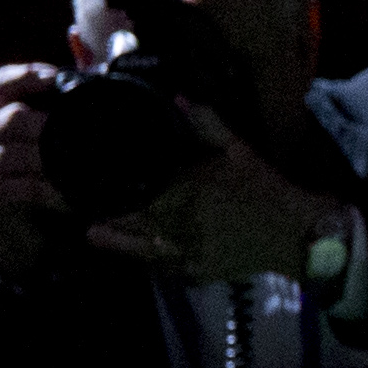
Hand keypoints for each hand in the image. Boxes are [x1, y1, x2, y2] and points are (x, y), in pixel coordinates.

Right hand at [0, 62, 75, 282]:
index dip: (29, 75)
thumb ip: (63, 113)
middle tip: (83, 134)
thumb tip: (107, 82)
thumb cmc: (39, 171)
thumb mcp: (47, 137)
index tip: (59, 78)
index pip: (4, 82)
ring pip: (17, 154)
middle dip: (49, 124)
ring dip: (53, 161)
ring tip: (85, 167)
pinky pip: (24, 188)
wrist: (16, 224)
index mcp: (0, 111)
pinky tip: (70, 195)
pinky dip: (51, 191)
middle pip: (13, 118)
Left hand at [82, 97, 345, 287]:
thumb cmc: (266, 190)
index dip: (105, 177)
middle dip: (98, 207)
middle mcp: (178, 220)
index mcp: (186, 187)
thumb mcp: (239, 150)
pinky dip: (141, 256)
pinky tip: (126, 250)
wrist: (296, 234)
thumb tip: (178, 97)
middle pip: (125, 214)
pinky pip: (158, 264)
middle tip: (71, 198)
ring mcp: (183, 249)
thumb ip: (206, 123)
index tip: (81, 167)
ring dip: (112, 236)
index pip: (134, 181)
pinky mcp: (192, 270)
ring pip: (135, 243)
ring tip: (90, 230)